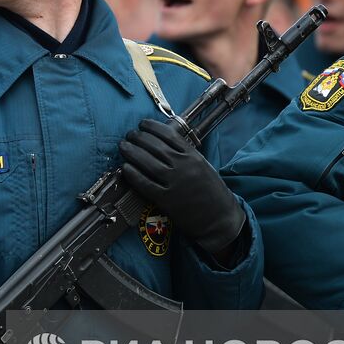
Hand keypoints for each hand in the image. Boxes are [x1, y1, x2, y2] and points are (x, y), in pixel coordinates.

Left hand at [119, 118, 247, 262]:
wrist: (220, 219)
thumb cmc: (212, 191)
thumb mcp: (203, 165)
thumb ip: (186, 154)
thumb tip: (163, 141)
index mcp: (193, 156)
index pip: (169, 135)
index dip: (152, 127)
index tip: (142, 124)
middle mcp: (183, 167)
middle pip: (155, 146)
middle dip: (138, 137)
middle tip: (129, 134)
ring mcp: (174, 183)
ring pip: (147, 163)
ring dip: (132, 152)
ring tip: (123, 146)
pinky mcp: (167, 200)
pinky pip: (145, 184)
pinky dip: (133, 175)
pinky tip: (125, 168)